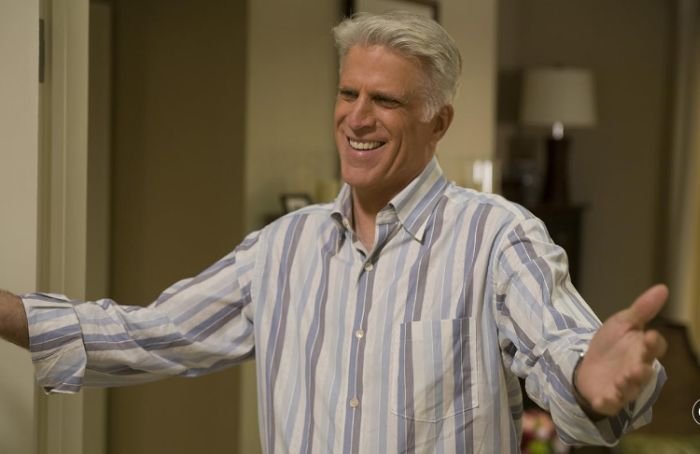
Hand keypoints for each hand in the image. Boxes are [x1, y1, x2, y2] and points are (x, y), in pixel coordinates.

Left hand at [574, 284, 667, 416]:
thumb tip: (663, 288)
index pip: (654, 348)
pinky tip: (603, 399)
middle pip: (644, 371)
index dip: (653, 343)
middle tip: (640, 366)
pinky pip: (610, 403)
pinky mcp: (608, 398)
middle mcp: (637, 371)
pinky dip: (607, 401)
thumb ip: (642, 310)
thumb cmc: (610, 345)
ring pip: (630, 388)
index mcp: (642, 351)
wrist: (587, 366)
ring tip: (625, 377)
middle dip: (643, 369)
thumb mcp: (623, 323)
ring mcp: (623, 387)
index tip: (649, 335)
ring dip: (628, 384)